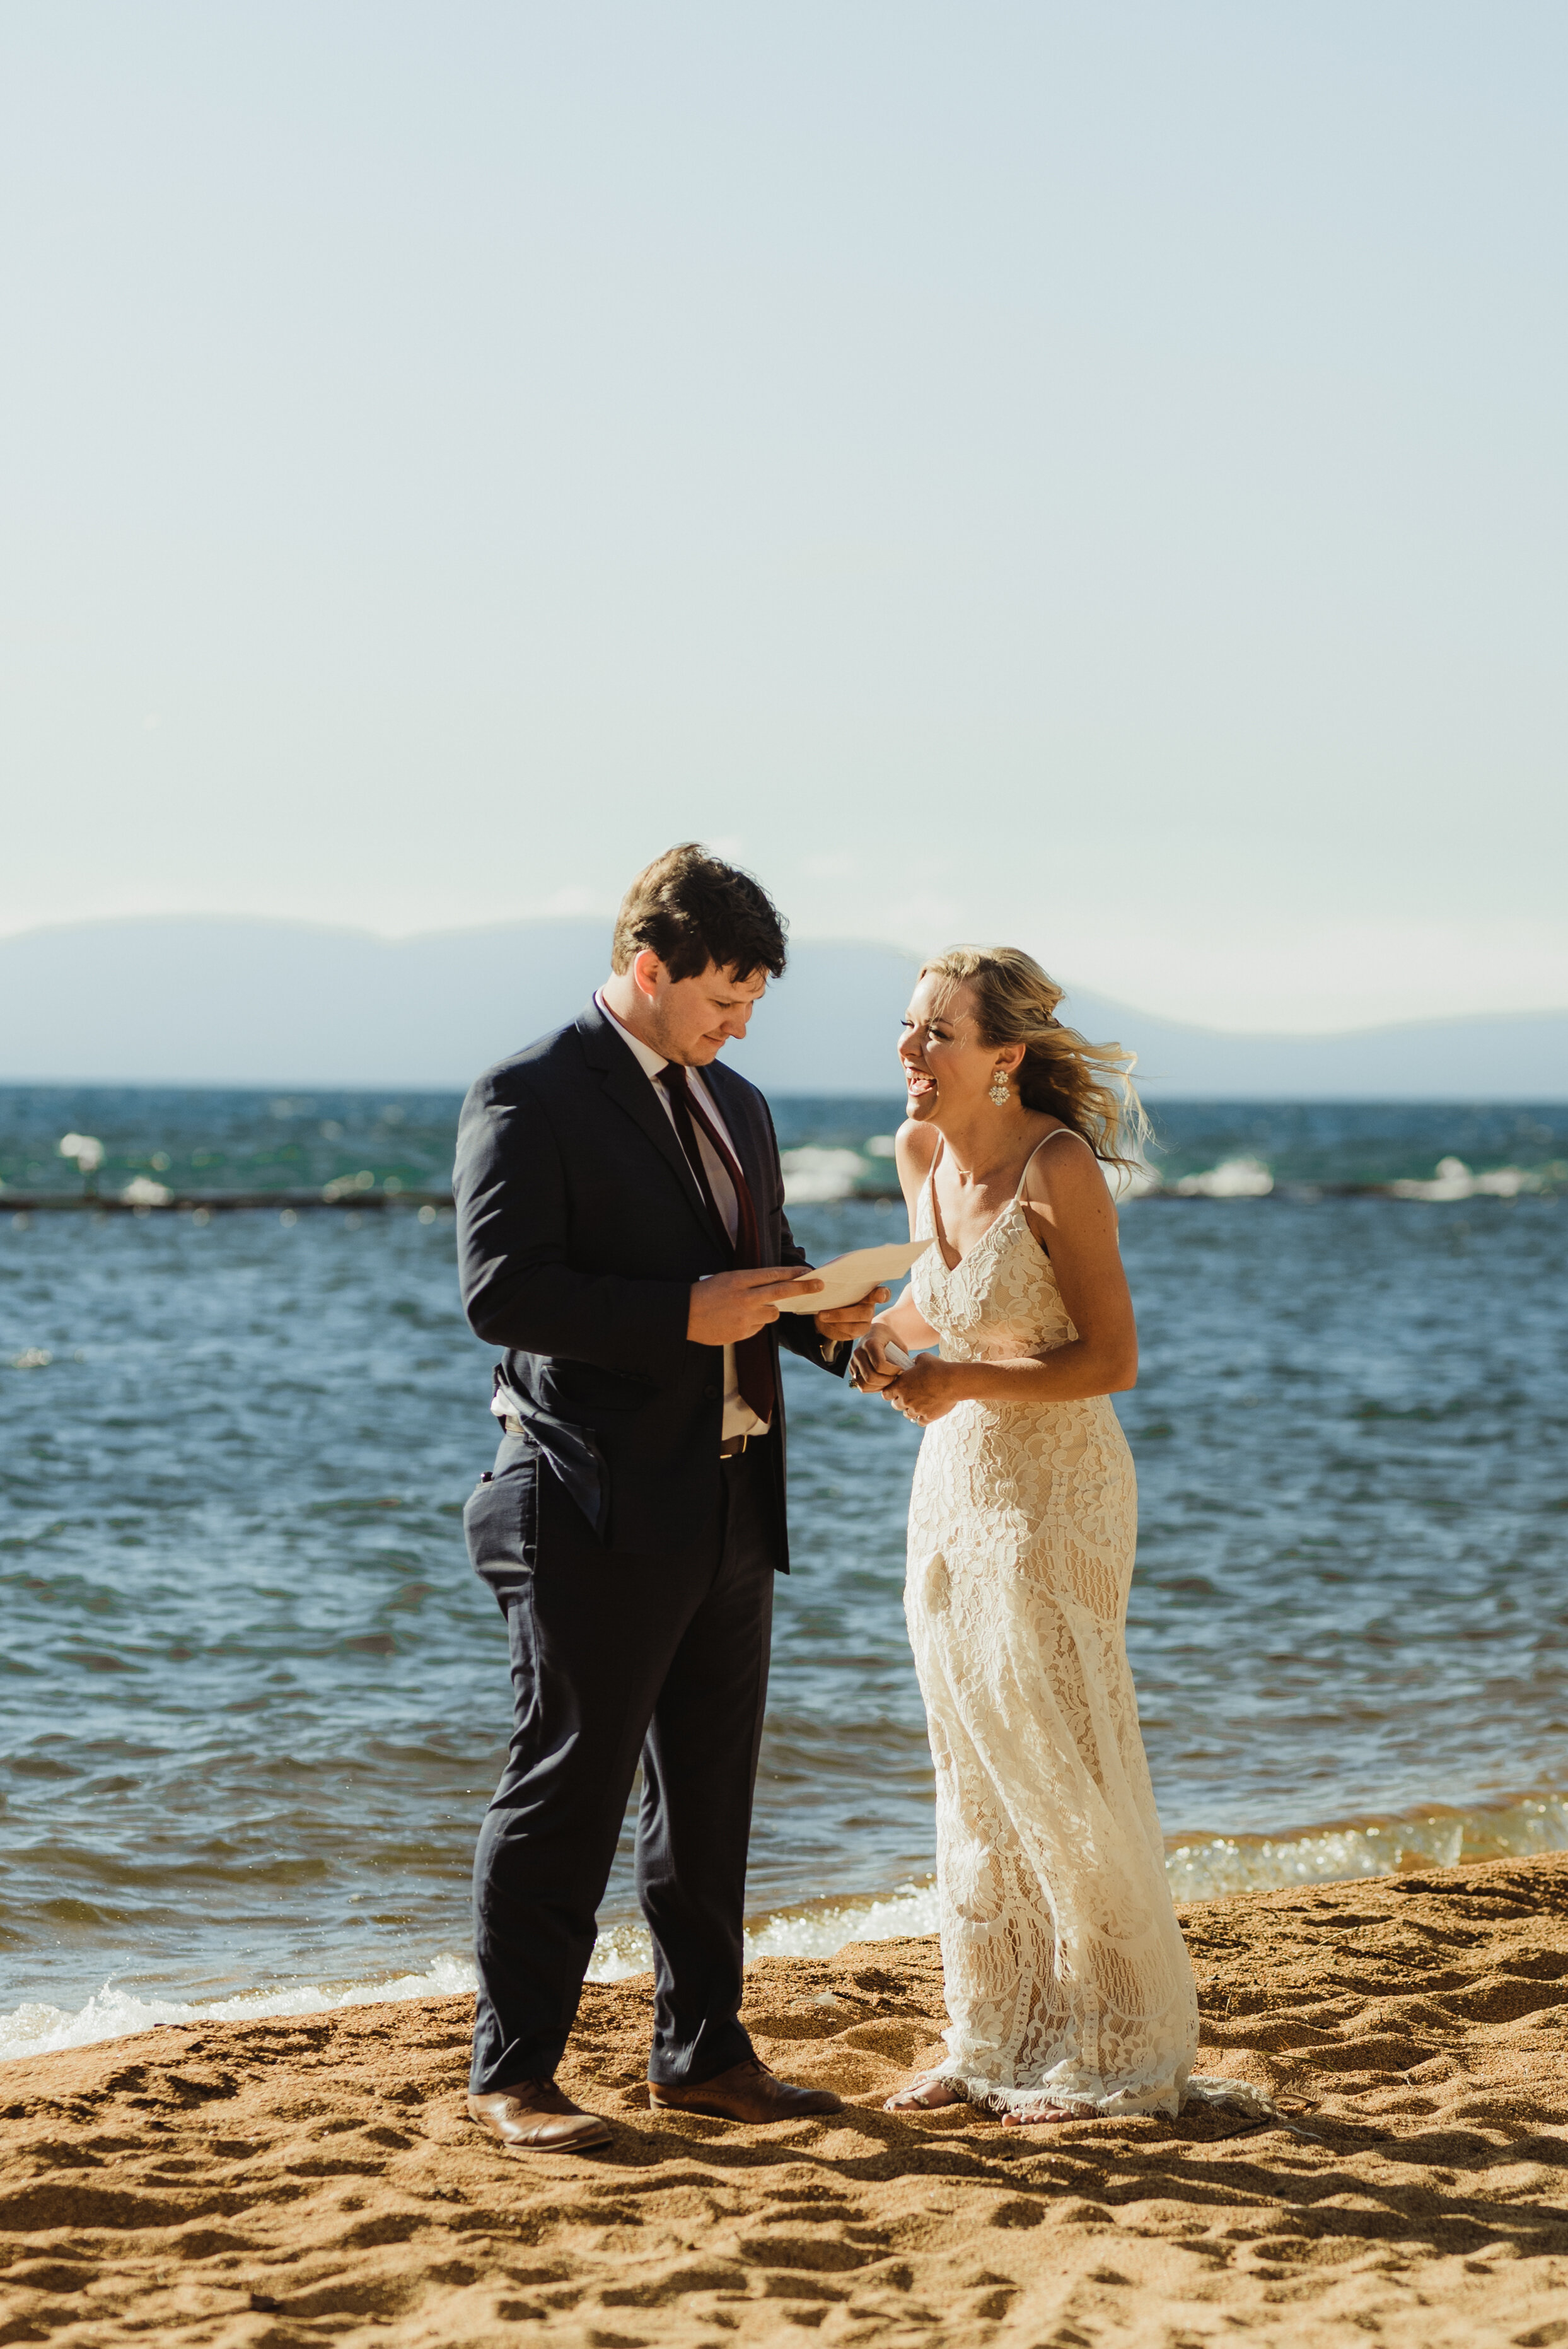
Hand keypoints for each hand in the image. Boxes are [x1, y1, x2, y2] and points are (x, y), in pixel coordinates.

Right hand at [688, 1265, 822, 1345]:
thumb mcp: (725, 1279)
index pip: (772, 1274)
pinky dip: (752, 1324)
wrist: (683, 1315)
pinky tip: (735, 1320)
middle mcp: (745, 1297)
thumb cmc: (703, 1294)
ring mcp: (744, 1317)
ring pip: (772, 1313)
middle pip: (781, 1292)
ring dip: (768, 1310)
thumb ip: (749, 1283)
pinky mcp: (742, 1333)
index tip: (807, 1272)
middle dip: (803, 1288)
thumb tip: (772, 1286)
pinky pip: (757, 1328)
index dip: (792, 1273)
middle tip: (820, 1285)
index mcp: (739, 1279)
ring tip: (747, 1308)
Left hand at [815, 1285, 889, 1347]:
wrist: (823, 1309)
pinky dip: (837, 1326)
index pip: (882, 1293)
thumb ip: (835, 1279)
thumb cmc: (830, 1291)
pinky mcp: (859, 1330)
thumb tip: (824, 1279)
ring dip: (838, 1319)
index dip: (883, 1294)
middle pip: (866, 1312)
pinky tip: (826, 1321)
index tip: (880, 1296)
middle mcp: (869, 1306)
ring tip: (821, 1315)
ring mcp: (865, 1320)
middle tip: (823, 1312)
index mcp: (868, 1291)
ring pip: (858, 1324)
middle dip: (843, 1313)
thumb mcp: (832, 1283)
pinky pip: (852, 1331)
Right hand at [848, 1323, 903, 1391]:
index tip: (901, 1369)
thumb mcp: (899, 1344)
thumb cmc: (890, 1339)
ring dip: (879, 1387)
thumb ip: (902, 1358)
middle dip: (886, 1381)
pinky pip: (861, 1386)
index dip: (893, 1371)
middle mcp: (858, 1353)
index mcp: (870, 1343)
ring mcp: (853, 1362)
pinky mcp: (852, 1369)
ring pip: (864, 1385)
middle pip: (870, 1377)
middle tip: (896, 1378)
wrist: (874, 1331)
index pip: (880, 1365)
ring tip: (889, 1380)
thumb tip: (904, 1376)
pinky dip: (873, 1388)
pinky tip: (883, 1382)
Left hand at [885, 1353, 962, 1425]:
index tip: (897, 1389)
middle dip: (901, 1401)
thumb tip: (911, 1364)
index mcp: (900, 1385)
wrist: (954, 1381)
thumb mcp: (923, 1358)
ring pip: (907, 1415)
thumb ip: (912, 1362)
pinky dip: (922, 1418)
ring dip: (911, 1410)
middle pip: (896, 1405)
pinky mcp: (928, 1417)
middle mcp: (906, 1399)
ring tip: (919, 1404)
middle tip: (909, 1396)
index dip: (890, 1392)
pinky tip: (927, 1411)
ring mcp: (916, 1410)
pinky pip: (920, 1422)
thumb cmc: (938, 1367)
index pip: (886, 1394)